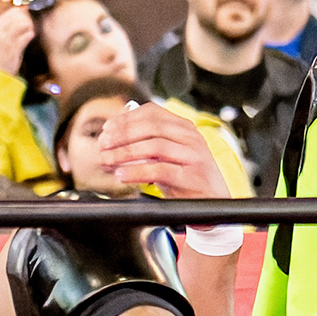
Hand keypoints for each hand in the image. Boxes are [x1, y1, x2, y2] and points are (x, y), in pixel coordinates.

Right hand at [0, 5, 37, 76]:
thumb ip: (5, 27)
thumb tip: (17, 12)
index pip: (6, 14)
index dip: (16, 11)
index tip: (23, 10)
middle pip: (14, 17)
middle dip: (24, 17)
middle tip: (28, 21)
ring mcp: (6, 43)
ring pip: (21, 25)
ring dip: (28, 25)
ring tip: (29, 29)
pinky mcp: (14, 51)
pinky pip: (25, 38)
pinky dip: (29, 35)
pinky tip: (30, 35)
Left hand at [96, 103, 226, 199]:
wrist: (214, 203)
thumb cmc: (186, 178)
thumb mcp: (167, 155)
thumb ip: (145, 143)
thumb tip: (112, 135)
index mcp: (184, 127)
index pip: (153, 112)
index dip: (126, 118)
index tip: (107, 128)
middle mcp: (191, 137)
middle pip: (151, 127)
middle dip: (122, 135)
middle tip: (103, 145)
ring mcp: (194, 156)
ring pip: (154, 146)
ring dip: (125, 153)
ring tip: (106, 160)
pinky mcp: (192, 177)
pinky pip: (160, 170)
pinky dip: (137, 172)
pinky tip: (121, 175)